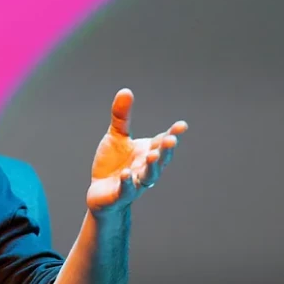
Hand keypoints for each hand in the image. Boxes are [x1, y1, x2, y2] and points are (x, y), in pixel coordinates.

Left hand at [86, 88, 187, 215]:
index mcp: (148, 151)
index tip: (182, 125)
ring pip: (148, 175)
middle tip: (171, 139)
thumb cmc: (113, 163)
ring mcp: (136, 182)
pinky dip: (128, 182)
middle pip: (160, 159)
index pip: (163, 142)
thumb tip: (126, 90)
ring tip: (153, 155)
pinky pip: (127, 188)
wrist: (100, 192)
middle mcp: (146, 167)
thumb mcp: (116, 136)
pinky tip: (127, 174)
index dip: (173, 134)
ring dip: (152, 167)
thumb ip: (122, 116)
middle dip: (166, 150)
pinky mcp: (121, 193)